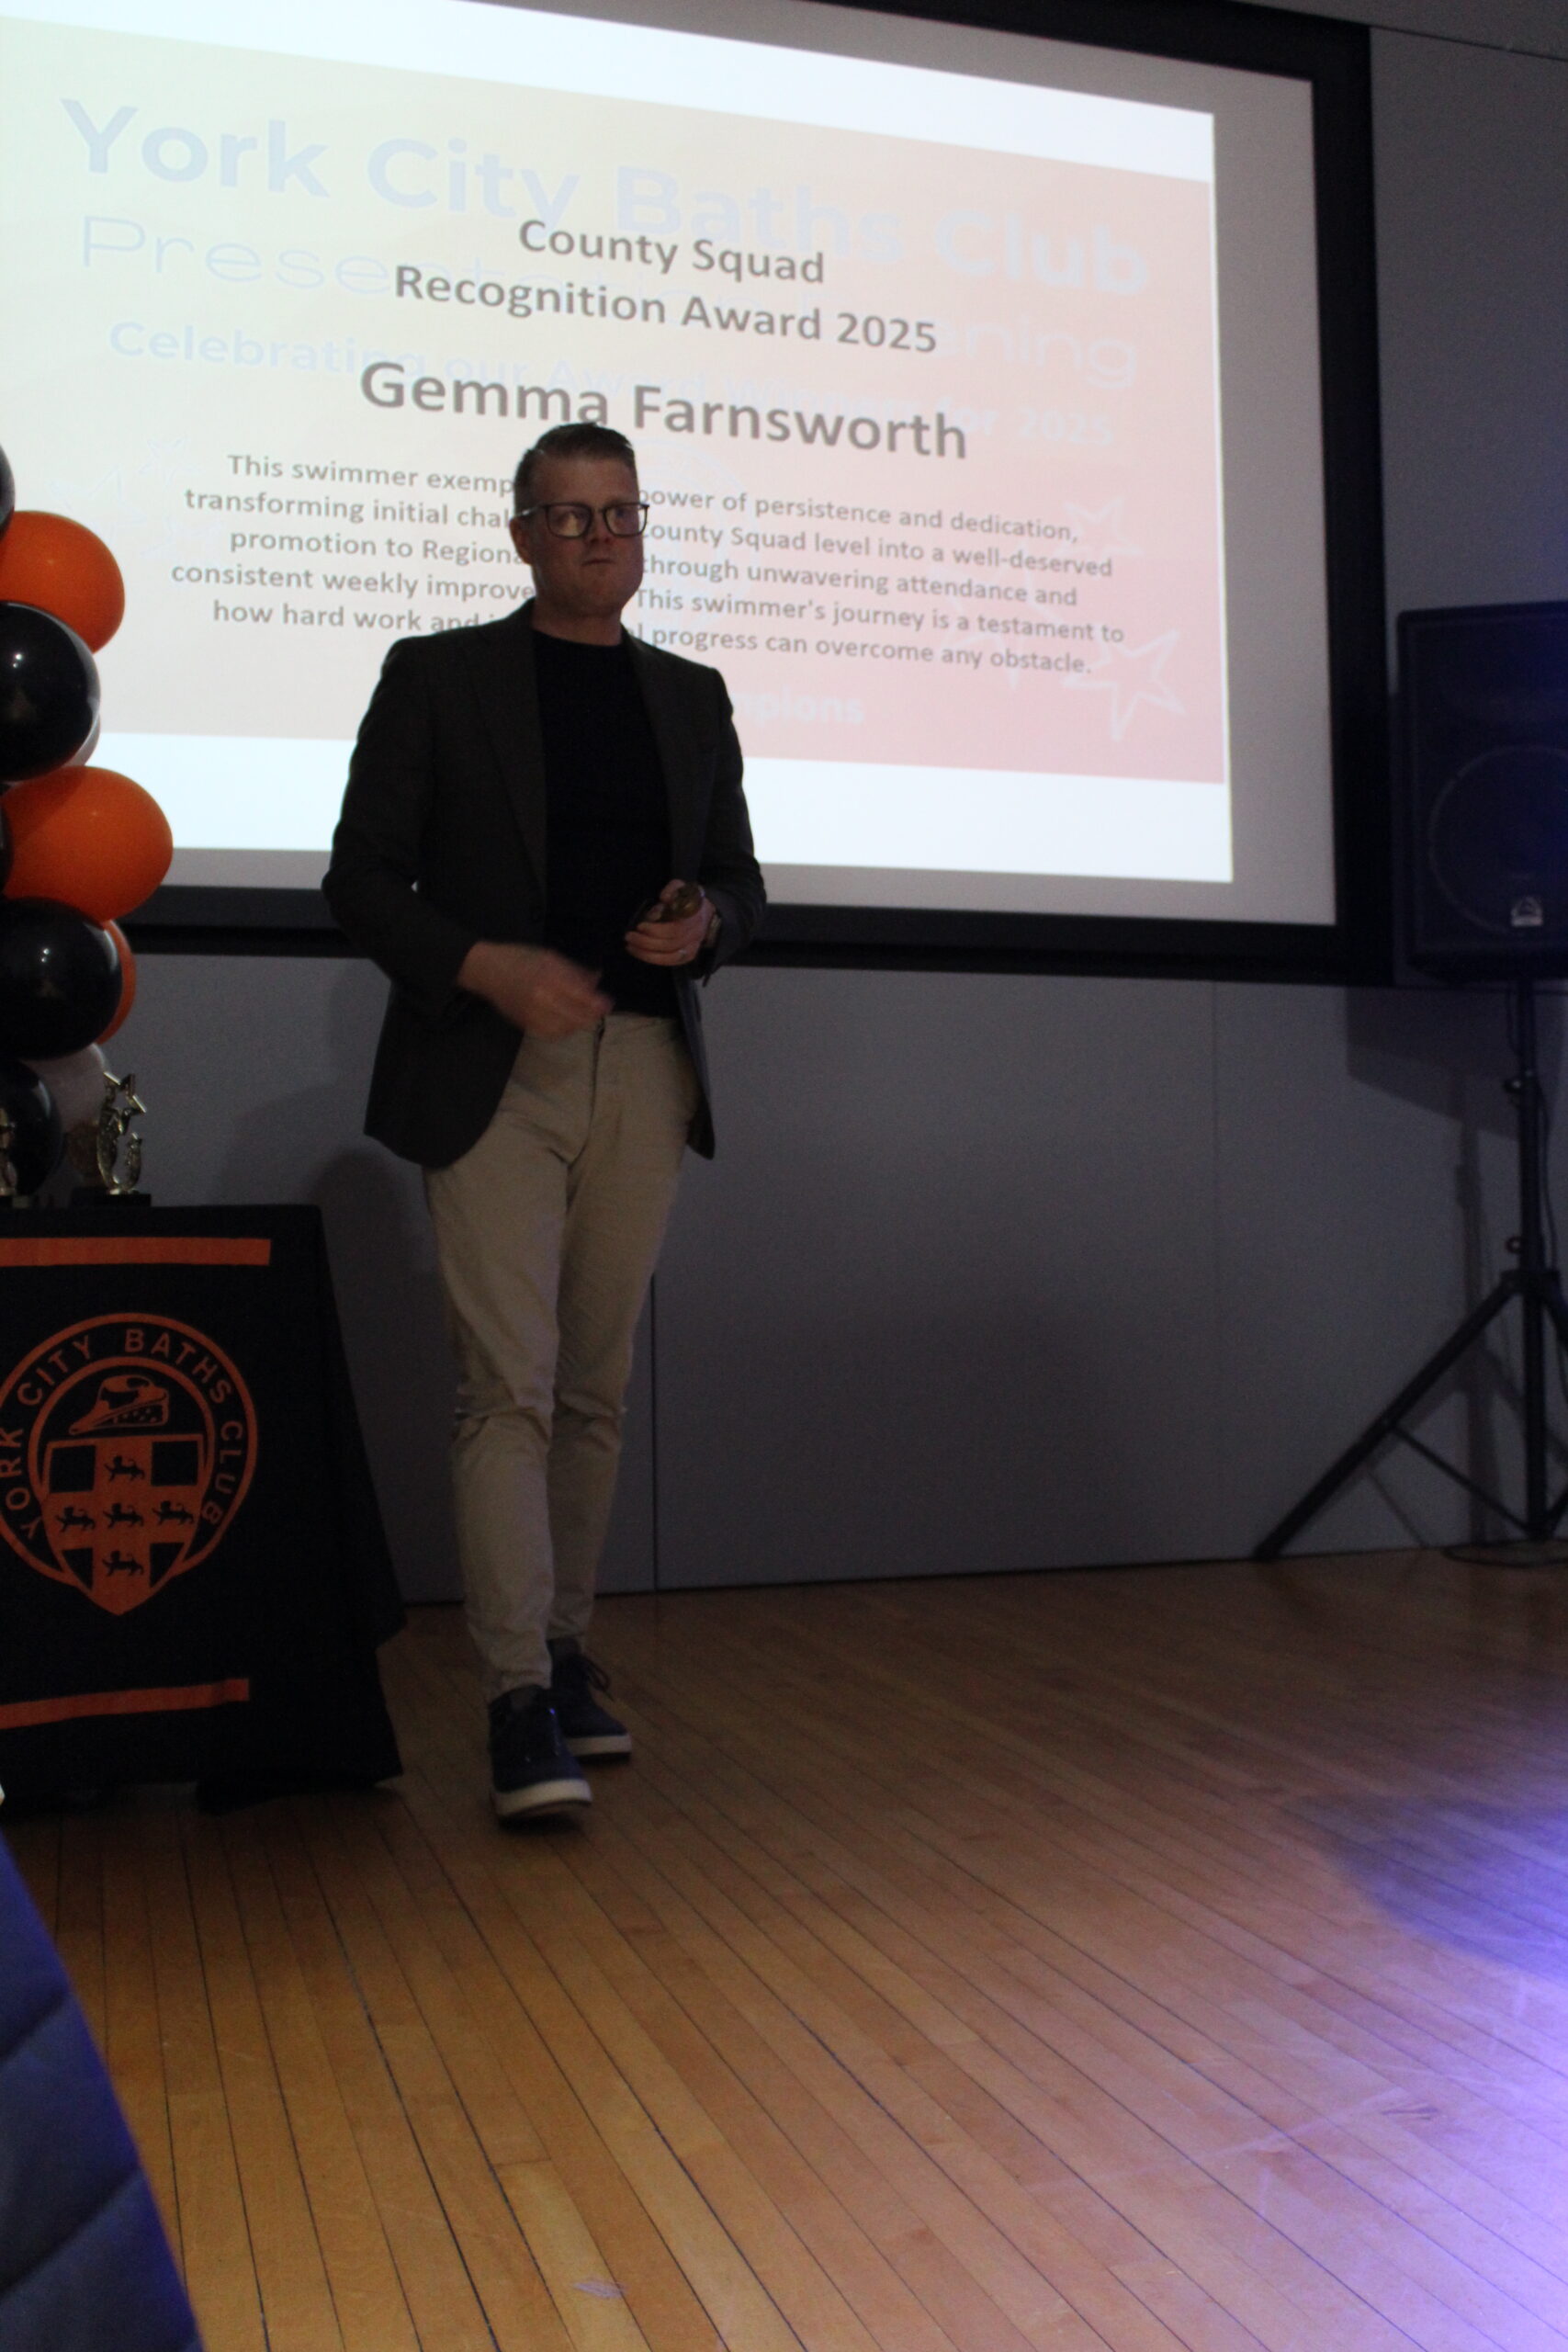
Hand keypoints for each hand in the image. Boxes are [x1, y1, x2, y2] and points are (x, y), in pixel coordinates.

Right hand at [458, 940, 609, 1037]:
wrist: (488, 971)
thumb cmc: (521, 958)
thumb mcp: (550, 957)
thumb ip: (574, 971)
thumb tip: (597, 979)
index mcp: (548, 979)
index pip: (581, 997)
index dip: (598, 1003)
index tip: (608, 1003)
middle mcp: (541, 1000)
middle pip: (576, 1017)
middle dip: (591, 1015)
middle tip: (599, 1010)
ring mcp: (532, 1015)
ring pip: (565, 1029)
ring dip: (578, 1023)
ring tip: (584, 1015)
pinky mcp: (525, 1024)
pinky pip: (551, 1034)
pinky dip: (564, 1031)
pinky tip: (568, 1023)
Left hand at [625, 879, 712, 967]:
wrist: (703, 913)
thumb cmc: (686, 899)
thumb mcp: (680, 887)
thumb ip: (672, 890)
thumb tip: (664, 898)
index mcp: (693, 916)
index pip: (676, 928)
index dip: (657, 930)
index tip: (640, 926)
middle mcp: (695, 932)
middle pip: (671, 943)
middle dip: (647, 942)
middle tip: (629, 936)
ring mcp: (693, 946)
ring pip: (670, 956)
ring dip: (647, 953)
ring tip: (630, 946)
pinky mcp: (688, 955)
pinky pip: (670, 962)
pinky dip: (653, 959)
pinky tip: (639, 953)